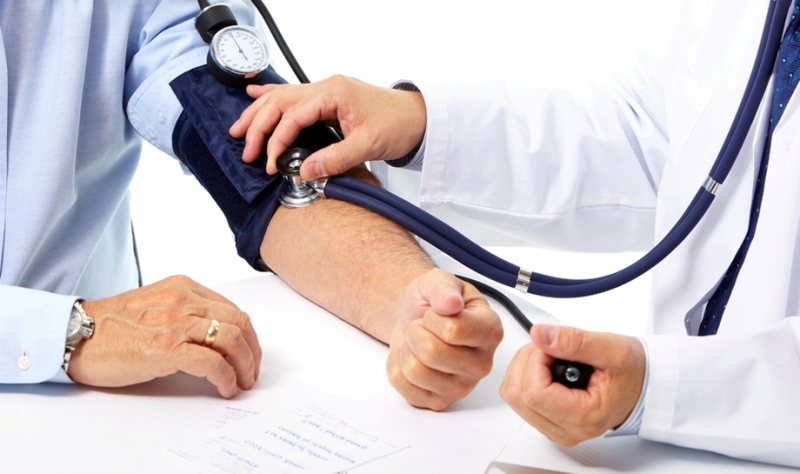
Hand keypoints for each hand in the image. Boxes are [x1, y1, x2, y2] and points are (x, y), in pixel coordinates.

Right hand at [68, 276, 261, 398]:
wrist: (75, 335)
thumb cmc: (112, 325)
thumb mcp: (157, 305)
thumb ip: (186, 311)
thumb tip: (216, 335)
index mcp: (183, 288)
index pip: (232, 309)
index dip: (248, 335)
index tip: (249, 353)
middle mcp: (184, 300)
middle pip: (239, 323)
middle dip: (252, 351)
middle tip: (251, 372)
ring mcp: (175, 323)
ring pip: (231, 339)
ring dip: (244, 365)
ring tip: (242, 382)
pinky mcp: (166, 348)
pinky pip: (212, 362)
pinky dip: (226, 377)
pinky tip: (225, 388)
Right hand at [229, 75, 426, 180]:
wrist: (419, 117)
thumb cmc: (399, 124)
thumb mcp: (368, 145)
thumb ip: (335, 159)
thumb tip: (305, 172)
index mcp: (334, 93)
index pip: (293, 116)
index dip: (278, 141)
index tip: (272, 163)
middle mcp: (326, 87)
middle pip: (280, 102)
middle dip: (258, 126)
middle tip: (246, 150)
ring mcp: (326, 91)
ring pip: (282, 97)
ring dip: (259, 113)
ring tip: (239, 129)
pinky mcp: (329, 99)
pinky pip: (293, 96)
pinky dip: (273, 97)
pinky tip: (254, 94)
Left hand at [386, 269, 503, 410]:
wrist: (414, 318)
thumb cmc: (432, 302)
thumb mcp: (437, 281)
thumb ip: (444, 287)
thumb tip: (451, 302)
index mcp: (490, 331)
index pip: (452, 330)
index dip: (432, 317)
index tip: (435, 312)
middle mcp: (482, 364)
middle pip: (431, 353)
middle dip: (416, 332)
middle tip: (423, 327)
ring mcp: (462, 387)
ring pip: (414, 371)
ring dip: (406, 349)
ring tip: (418, 342)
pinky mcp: (439, 401)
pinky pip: (401, 384)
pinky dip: (397, 366)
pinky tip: (412, 358)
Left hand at [500, 325, 644, 445]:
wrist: (642, 385)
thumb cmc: (633, 372)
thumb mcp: (612, 349)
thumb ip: (575, 341)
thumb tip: (540, 334)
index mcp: (584, 417)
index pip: (534, 393)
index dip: (536, 361)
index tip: (553, 347)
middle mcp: (565, 430)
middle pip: (517, 395)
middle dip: (528, 361)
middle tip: (553, 349)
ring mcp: (553, 428)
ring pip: (512, 395)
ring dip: (524, 367)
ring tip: (552, 357)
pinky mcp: (546, 421)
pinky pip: (517, 397)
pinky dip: (524, 375)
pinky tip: (546, 367)